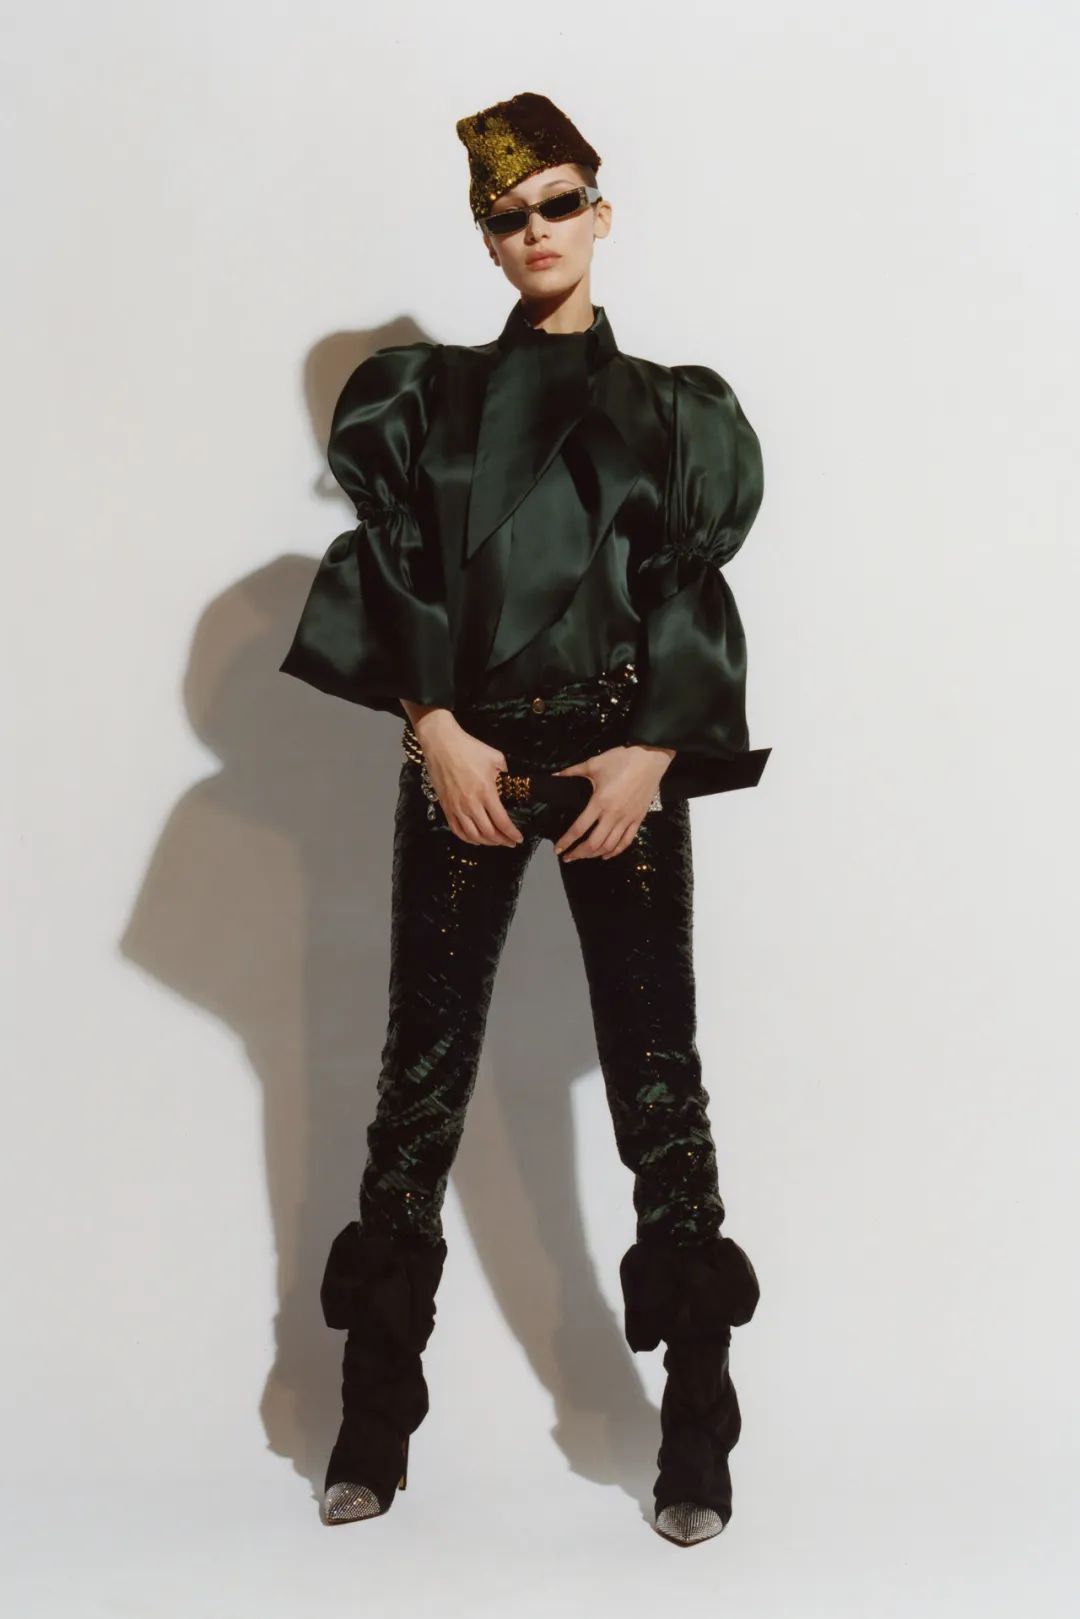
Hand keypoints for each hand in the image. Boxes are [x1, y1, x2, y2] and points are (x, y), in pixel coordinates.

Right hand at [412, 710, 524, 846]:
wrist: (441, 744)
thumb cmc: (468, 748)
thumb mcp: (495, 757)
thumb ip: (505, 773)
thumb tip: (509, 781)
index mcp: (486, 792)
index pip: (501, 821)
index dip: (512, 833)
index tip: (519, 838)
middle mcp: (471, 804)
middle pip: (488, 832)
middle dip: (502, 841)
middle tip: (510, 842)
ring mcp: (456, 807)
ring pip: (472, 835)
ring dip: (486, 842)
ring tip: (495, 842)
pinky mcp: (445, 807)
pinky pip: (457, 830)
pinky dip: (468, 839)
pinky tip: (475, 839)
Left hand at [551, 742, 674, 859]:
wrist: (650, 758)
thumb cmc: (621, 759)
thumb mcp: (593, 763)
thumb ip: (572, 772)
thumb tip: (555, 777)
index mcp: (599, 802)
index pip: (579, 828)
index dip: (567, 842)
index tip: (558, 850)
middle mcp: (613, 815)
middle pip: (594, 843)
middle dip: (579, 854)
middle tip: (568, 858)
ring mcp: (627, 819)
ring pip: (609, 846)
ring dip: (594, 855)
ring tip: (584, 856)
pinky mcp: (638, 819)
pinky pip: (626, 841)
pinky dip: (615, 852)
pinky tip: (606, 855)